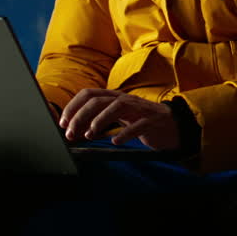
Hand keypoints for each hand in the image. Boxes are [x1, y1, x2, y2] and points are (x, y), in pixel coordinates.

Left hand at [60, 88, 180, 150]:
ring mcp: (140, 108)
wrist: (173, 127)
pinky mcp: (152, 120)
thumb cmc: (141, 123)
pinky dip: (125, 133)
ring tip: (89, 135)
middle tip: (71, 133)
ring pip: (116, 106)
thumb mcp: (118, 120)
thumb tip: (74, 130)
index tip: (63, 122)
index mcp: (115, 97)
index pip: (89, 94)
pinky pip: (138, 125)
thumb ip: (99, 122)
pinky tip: (115, 141)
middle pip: (98, 100)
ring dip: (99, 121)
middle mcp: (125, 99)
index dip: (73, 106)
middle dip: (80, 116)